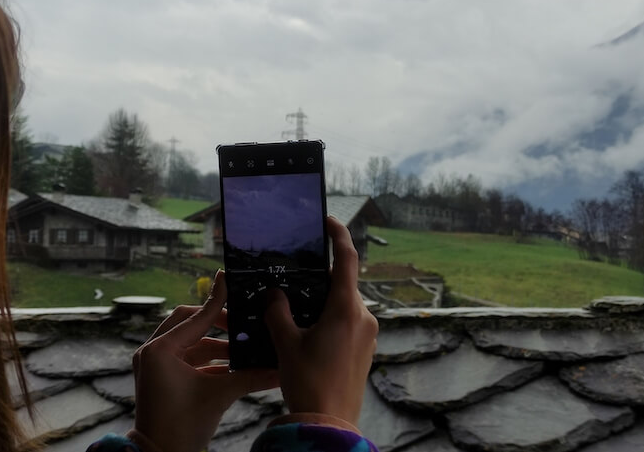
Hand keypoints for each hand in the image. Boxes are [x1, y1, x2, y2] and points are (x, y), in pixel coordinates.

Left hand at [132, 271, 278, 451]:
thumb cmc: (183, 427)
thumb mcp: (220, 394)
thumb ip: (250, 375)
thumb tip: (280, 367)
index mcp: (160, 350)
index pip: (196, 317)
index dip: (218, 301)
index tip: (231, 281)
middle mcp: (153, 352)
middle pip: (189, 322)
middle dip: (217, 322)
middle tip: (241, 323)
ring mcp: (155, 365)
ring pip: (190, 342)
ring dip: (217, 345)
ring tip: (243, 347)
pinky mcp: (161, 377)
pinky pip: (187, 359)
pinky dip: (209, 360)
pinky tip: (234, 365)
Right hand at [265, 216, 378, 425]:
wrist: (330, 424)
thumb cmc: (308, 382)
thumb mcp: (286, 343)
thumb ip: (278, 312)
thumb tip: (276, 294)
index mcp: (347, 309)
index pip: (347, 260)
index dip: (339, 235)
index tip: (329, 220)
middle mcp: (363, 317)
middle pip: (342, 285)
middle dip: (319, 280)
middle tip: (294, 278)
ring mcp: (367, 335)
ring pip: (344, 306)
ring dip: (322, 303)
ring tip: (295, 312)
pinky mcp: (365, 350)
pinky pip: (348, 324)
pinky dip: (329, 320)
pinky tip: (307, 333)